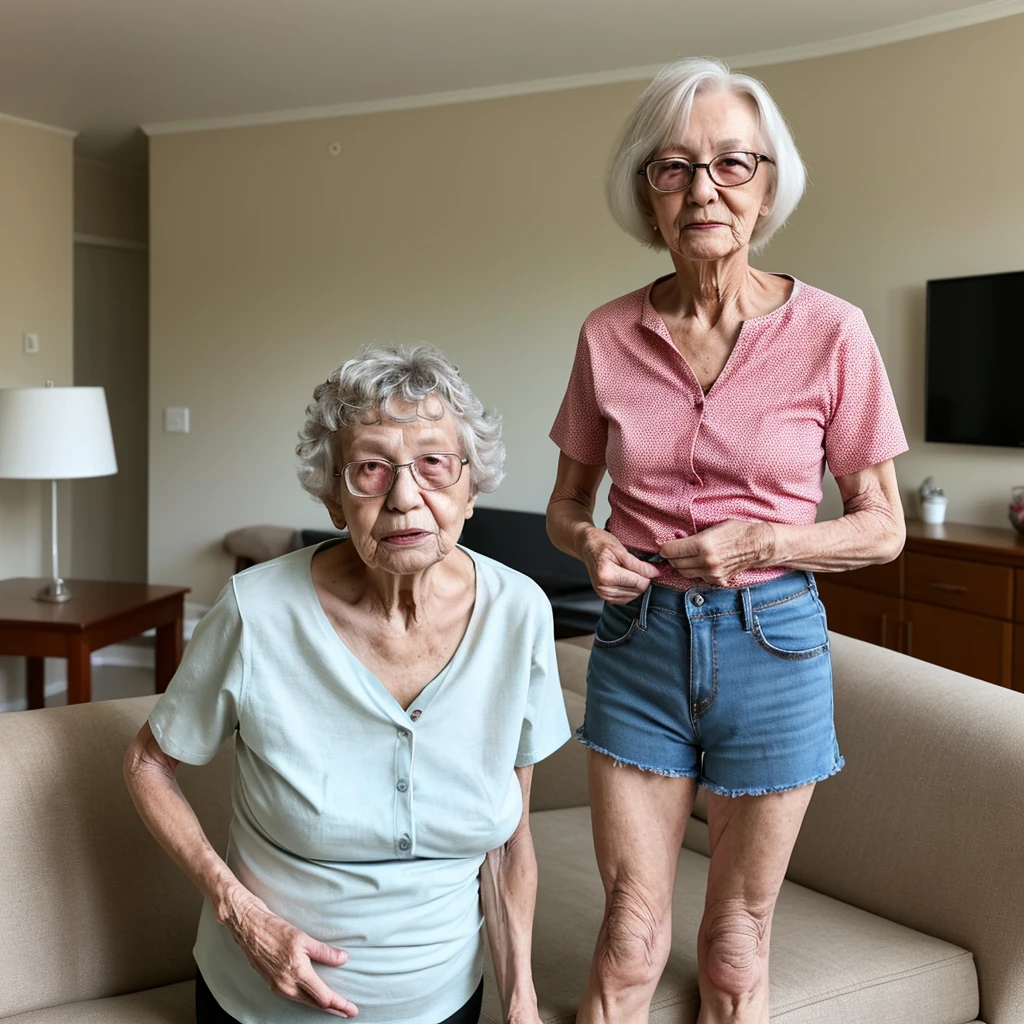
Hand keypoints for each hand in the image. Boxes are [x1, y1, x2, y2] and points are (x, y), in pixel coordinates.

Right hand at [225, 888, 357, 1017]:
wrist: (250, 930)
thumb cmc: (276, 930)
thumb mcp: (304, 938)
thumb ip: (325, 952)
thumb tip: (344, 959)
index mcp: (298, 973)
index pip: (324, 997)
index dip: (339, 1004)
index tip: (352, 1009)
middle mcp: (287, 985)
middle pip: (316, 1004)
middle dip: (334, 1009)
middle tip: (349, 1012)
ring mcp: (279, 987)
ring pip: (305, 1002)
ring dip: (321, 1006)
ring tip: (336, 1007)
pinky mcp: (273, 985)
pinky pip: (295, 998)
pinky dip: (308, 1000)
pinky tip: (315, 998)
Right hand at [579, 527, 660, 603]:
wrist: (587, 545)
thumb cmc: (601, 543)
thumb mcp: (621, 549)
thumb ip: (638, 564)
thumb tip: (654, 573)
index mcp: (607, 575)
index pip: (639, 582)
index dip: (649, 574)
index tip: (652, 566)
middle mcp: (604, 587)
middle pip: (637, 590)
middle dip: (642, 579)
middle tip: (639, 567)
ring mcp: (603, 594)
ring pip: (633, 596)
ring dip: (636, 585)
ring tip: (631, 571)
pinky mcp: (605, 597)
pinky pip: (626, 599)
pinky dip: (630, 590)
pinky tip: (627, 579)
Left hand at [658, 521, 774, 587]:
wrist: (758, 545)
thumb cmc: (736, 531)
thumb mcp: (712, 527)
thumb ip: (693, 536)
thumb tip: (676, 539)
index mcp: (703, 545)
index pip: (670, 551)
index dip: (664, 548)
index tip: (664, 546)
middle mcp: (706, 561)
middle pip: (675, 564)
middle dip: (671, 557)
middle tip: (674, 551)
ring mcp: (712, 573)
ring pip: (684, 573)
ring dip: (681, 565)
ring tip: (685, 556)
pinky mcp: (717, 580)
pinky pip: (697, 577)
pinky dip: (695, 571)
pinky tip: (699, 562)